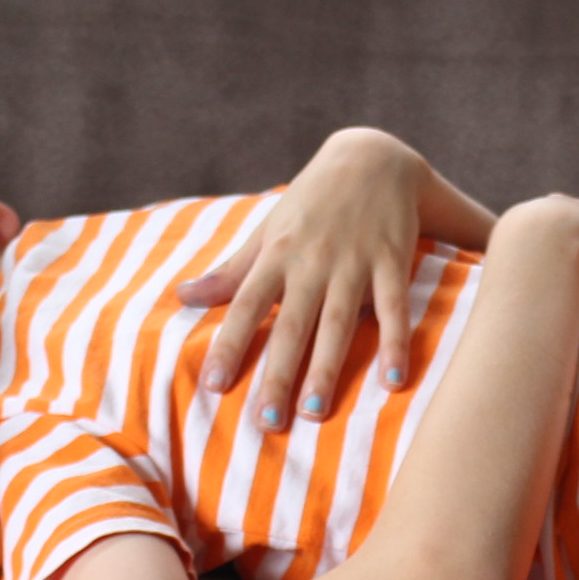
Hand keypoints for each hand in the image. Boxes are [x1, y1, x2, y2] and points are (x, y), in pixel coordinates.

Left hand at [178, 126, 428, 428]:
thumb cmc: (311, 204)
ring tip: (313, 413)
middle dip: (278, 372)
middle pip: (291, 324)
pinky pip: (395, 308)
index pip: (245, 305)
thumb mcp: (267, 231)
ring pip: (338, 323)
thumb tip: (181, 298)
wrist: (372, 158)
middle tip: (266, 421)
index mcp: (276, 254)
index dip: (230, 345)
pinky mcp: (392, 261)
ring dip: (327, 368)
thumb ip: (231, 272)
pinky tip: (395, 383)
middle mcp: (312, 262)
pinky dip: (397, 344)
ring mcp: (354, 262)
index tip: (214, 386)